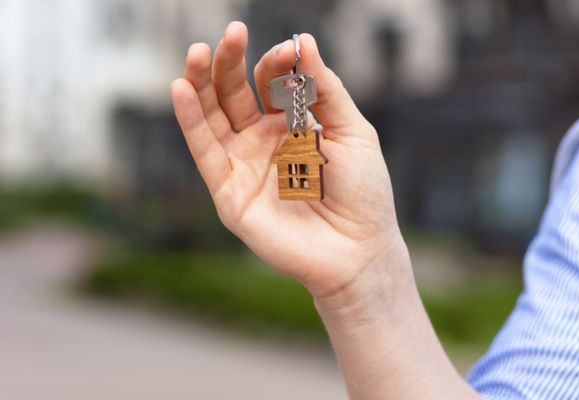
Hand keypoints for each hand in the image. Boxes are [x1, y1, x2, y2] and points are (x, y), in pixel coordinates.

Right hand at [171, 21, 407, 300]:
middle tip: (231, 33)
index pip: (270, 82)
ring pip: (212, 117)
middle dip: (229, 61)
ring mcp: (243, 165)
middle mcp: (262, 141)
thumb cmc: (363, 192)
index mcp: (292, 125)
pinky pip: (204, 151)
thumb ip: (326, 88)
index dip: (275, 63)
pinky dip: (190, 120)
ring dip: (200, 83)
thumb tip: (304, 39)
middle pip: (234, 93)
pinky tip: (181, 88)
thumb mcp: (353, 131)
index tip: (289, 52)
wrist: (358, 249)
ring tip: (197, 52)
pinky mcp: (228, 192)